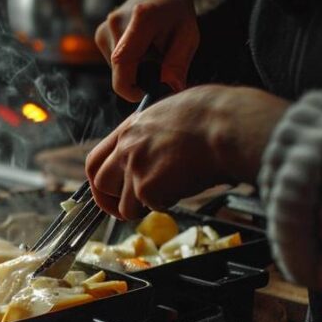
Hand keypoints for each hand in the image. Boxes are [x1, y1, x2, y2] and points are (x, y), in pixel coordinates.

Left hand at [85, 85, 289, 219]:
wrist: (227, 125)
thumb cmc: (213, 116)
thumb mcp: (170, 114)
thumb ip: (151, 135)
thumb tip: (153, 148)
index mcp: (129, 129)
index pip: (95, 160)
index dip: (99, 180)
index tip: (107, 191)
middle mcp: (125, 149)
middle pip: (100, 186)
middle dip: (114, 201)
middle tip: (133, 206)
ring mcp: (134, 169)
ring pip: (124, 207)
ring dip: (144, 207)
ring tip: (169, 193)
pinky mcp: (147, 188)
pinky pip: (153, 208)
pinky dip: (169, 203)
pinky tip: (186, 186)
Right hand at [95, 0, 212, 100]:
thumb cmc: (177, 12)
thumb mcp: (188, 36)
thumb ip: (178, 63)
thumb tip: (171, 89)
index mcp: (140, 20)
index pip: (124, 65)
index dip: (133, 89)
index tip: (150, 93)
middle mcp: (115, 23)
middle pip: (121, 72)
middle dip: (141, 77)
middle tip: (161, 63)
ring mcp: (103, 29)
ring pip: (117, 70)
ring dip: (135, 69)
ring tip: (151, 51)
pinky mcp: (99, 35)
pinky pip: (113, 63)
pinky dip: (128, 62)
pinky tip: (140, 46)